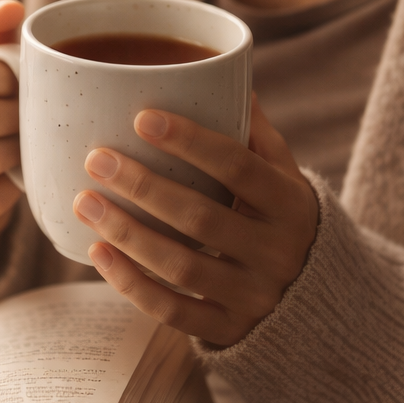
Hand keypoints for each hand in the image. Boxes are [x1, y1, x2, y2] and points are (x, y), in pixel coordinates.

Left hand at [72, 97, 317, 346]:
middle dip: (144, 188)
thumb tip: (225, 71)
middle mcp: (277, 253)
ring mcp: (253, 297)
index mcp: (291, 204)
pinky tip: (97, 252)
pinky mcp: (229, 332)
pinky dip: (131, 283)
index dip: (191, 142)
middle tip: (96, 159)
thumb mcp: (284, 177)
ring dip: (127, 234)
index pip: (239, 168)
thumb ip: (254, 133)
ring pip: (181, 267)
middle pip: (202, 219)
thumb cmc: (283, 220)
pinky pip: (172, 311)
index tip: (143, 117)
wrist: (320, 304)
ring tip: (83, 201)